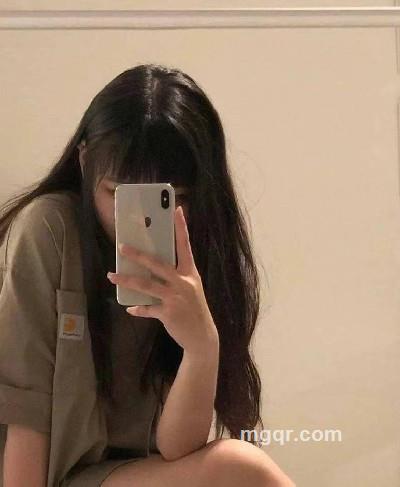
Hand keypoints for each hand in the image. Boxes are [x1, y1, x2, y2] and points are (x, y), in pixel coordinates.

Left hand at [107, 206, 218, 356]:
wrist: (202, 337)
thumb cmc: (194, 310)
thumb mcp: (190, 289)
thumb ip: (175, 278)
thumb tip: (151, 271)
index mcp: (190, 273)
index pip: (185, 246)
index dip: (181, 228)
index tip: (176, 210)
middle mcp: (183, 282)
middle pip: (158, 264)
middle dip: (138, 255)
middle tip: (122, 247)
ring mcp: (176, 298)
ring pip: (147, 285)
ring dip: (127, 280)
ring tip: (112, 276)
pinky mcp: (168, 313)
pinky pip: (148, 309)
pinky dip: (138, 308)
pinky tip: (130, 308)